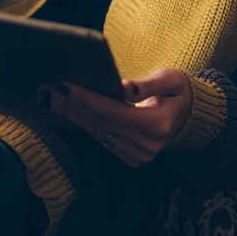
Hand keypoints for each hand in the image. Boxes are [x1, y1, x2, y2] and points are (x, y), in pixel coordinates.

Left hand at [38, 69, 192, 167]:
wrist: (189, 114)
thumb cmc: (178, 90)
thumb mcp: (170, 79)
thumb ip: (147, 84)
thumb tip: (122, 87)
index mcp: (157, 125)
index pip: (114, 112)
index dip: (87, 99)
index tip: (64, 85)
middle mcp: (147, 146)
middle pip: (101, 123)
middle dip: (72, 105)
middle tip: (46, 90)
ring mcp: (139, 155)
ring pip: (97, 132)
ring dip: (72, 115)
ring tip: (49, 98)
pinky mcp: (131, 157)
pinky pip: (101, 138)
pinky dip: (83, 123)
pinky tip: (66, 110)